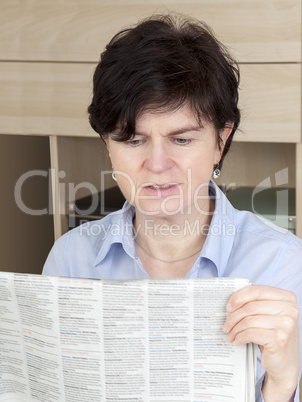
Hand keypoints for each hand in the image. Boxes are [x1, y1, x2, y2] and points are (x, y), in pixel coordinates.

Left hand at [223, 285, 299, 401]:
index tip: (228, 306)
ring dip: (235, 328)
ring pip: (249, 320)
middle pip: (251, 306)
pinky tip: (237, 340)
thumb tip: (232, 300)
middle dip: (234, 316)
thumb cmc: (274, 335)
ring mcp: (286, 324)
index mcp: (287, 298)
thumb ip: (257, 303)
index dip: (239, 297)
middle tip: (226, 325)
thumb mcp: (270, 315)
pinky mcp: (279, 339)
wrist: (285, 363)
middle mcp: (290, 309)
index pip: (257, 290)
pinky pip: (251, 333)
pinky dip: (240, 337)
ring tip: (230, 334)